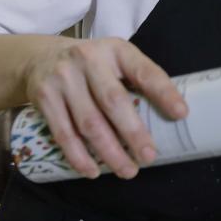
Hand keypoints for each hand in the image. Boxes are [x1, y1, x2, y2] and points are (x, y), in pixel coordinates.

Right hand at [23, 37, 187, 179]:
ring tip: (127, 170)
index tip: (181, 114)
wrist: (39, 58)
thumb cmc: (91, 66)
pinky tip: (93, 170)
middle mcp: (88, 59)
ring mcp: (63, 78)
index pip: (143, 71)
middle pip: (113, 102)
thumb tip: (168, 118)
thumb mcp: (115, 60)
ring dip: (109, 152)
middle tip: (148, 157)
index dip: (163, 92)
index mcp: (115, 50)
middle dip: (133, 133)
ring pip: (89, 123)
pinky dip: (79, 156)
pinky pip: (63, 133)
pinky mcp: (43, 97)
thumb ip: (135, 81)